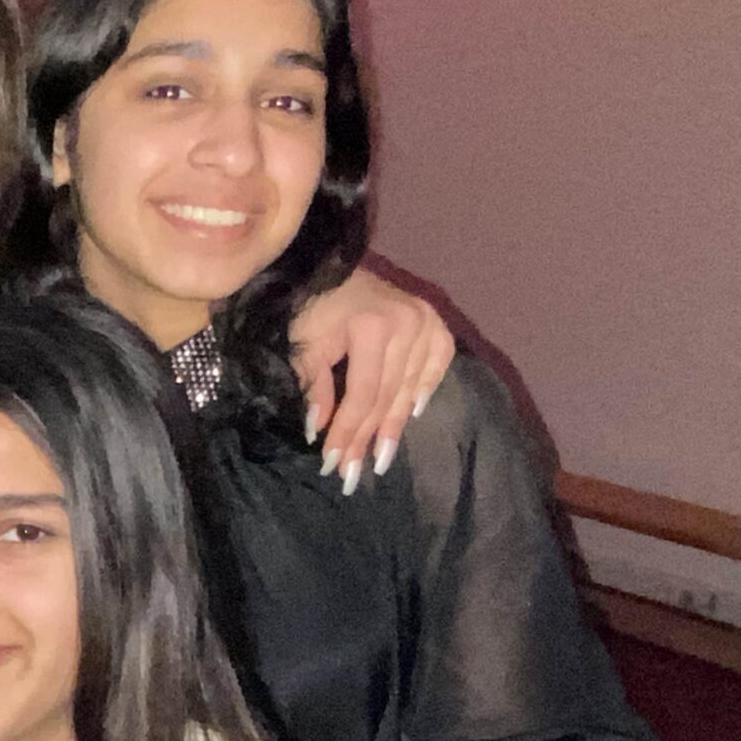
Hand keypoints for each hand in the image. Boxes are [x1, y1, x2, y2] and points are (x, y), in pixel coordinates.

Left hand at [288, 266, 456, 492]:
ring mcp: (426, 320)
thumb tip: (320, 433)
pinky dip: (426, 387)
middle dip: (367, 438)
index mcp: (373, 326)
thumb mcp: (304, 345)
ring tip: (380, 458)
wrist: (329, 266)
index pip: (363, 394)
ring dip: (394, 424)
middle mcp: (408, 322)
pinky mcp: (435, 320)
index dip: (348, 432)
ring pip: (410, 386)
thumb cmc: (310, 305)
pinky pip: (437, 362)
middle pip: (387, 395)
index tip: (334, 464)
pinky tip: (413, 412)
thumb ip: (314, 388)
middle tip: (355, 475)